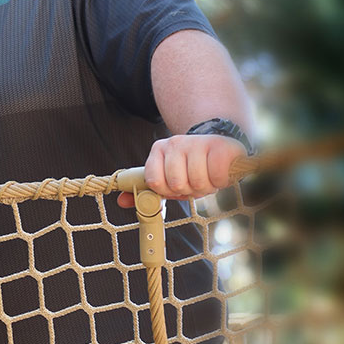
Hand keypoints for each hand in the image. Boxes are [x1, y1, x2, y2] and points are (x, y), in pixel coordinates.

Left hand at [117, 135, 246, 206]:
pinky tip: (221, 175)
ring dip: (206, 187)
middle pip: (176, 184)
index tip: (176, 188)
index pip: (154, 181)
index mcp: (158, 150)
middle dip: (188, 191)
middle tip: (196, 183)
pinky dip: (220, 181)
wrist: (221, 145)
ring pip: (196, 181)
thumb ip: (147, 191)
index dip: (167, 191)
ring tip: (209, 178)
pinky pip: (216, 175)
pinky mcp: (219, 146)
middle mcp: (175, 143)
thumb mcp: (168, 178)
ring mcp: (197, 142)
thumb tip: (122, 201)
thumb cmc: (192, 167)